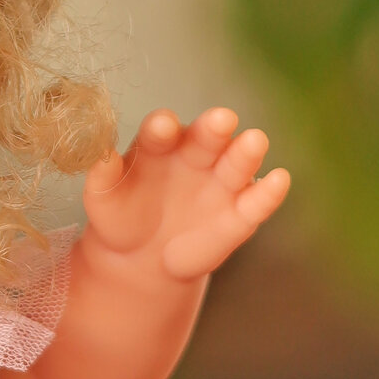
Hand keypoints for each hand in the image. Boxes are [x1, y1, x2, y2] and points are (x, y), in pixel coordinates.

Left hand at [83, 107, 290, 284]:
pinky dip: (270, 191)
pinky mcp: (241, 212)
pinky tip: (279, 180)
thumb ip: (102, 177)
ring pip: (238, 160)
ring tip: (254, 142)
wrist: (142, 259)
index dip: (162, 127)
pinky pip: (257, 200)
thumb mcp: (104, 200)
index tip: (162, 125)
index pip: (162, 130)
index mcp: (159, 144)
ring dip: (247, 151)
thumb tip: (99, 157)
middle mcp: (196, 154)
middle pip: (207, 135)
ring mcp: (221, 181)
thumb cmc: (121, 218)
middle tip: (220, 119)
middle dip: (214, 127)